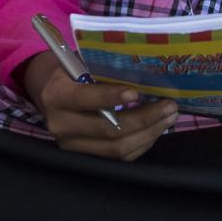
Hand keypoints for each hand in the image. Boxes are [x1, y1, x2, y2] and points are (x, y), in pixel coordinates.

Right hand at [23, 54, 175, 160]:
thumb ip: (103, 68)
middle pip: (107, 129)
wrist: (52, 94)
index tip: (136, 92)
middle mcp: (61, 125)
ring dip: (148, 133)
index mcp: (56, 95)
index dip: (110, 96)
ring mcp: (72, 146)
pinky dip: (141, 143)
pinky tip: (156, 129)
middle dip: (144, 118)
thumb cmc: (74, 72)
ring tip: (169, 117)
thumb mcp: (80, 62)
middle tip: (169, 105)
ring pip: (116, 148)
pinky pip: (119, 158)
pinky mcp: (85, 158)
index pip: (84, 98)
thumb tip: (144, 70)